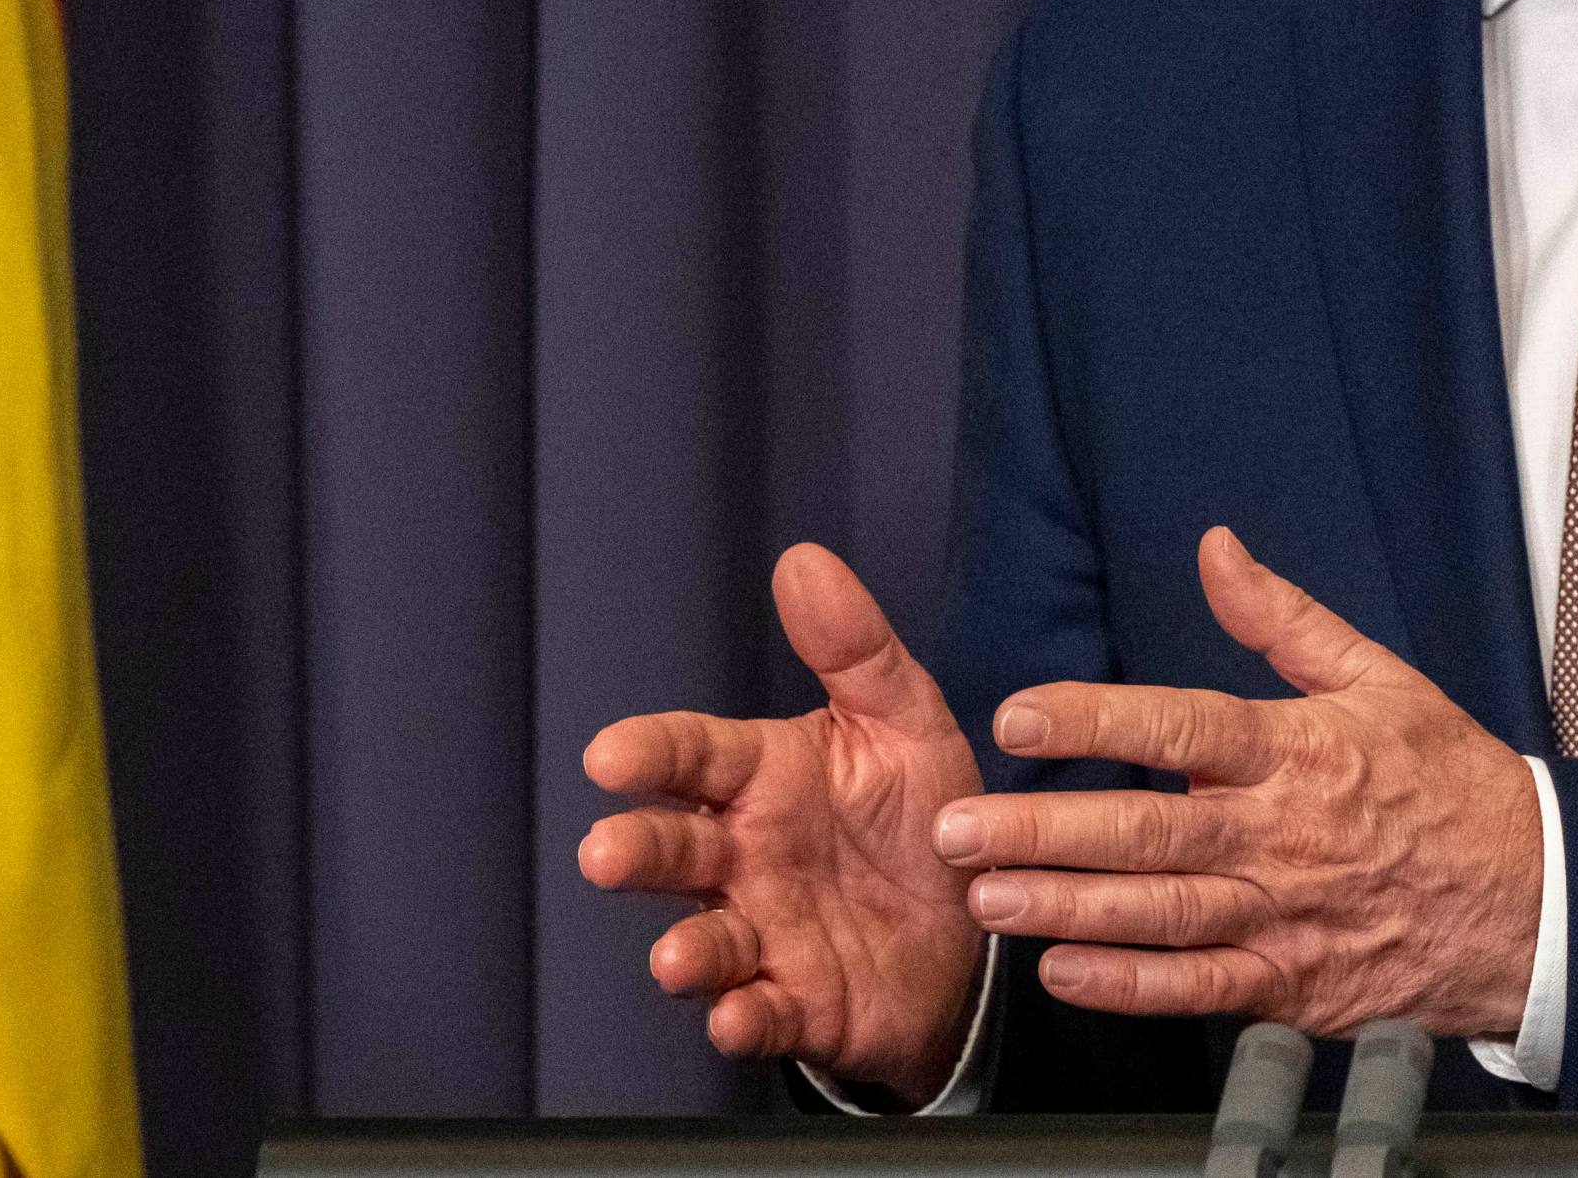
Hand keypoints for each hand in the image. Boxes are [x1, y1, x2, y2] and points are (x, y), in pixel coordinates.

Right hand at [574, 544, 987, 1097]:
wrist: (970, 927)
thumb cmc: (917, 814)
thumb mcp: (905, 722)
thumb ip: (855, 648)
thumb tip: (802, 558)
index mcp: (765, 779)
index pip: (694, 757)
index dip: (652, 754)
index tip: (610, 754)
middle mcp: (747, 857)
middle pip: (676, 850)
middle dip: (637, 851)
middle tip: (606, 853)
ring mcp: (764, 934)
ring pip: (704, 942)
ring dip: (685, 951)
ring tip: (676, 958)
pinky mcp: (796, 1003)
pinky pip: (759, 1014)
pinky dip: (743, 1019)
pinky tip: (738, 1015)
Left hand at [932, 527, 1543, 1039]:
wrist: (1531, 903)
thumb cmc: (1450, 786)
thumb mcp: (1378, 678)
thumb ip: (1283, 618)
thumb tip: (1217, 550)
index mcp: (1300, 751)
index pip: (1183, 726)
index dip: (1097, 720)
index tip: (1020, 717)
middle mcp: (1282, 835)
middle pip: (1148, 829)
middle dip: (1044, 830)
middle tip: (959, 828)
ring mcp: (1285, 916)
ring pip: (1158, 913)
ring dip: (1064, 907)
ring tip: (985, 897)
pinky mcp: (1292, 983)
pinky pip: (1197, 987)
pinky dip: (1129, 985)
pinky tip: (1064, 973)